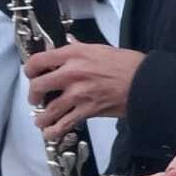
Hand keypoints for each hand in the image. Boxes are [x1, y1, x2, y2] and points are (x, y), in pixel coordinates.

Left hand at [24, 39, 144, 139]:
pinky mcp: (88, 110)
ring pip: (48, 109)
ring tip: (41, 120)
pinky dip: (54, 130)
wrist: (145, 82)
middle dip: (33, 95)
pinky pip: (64, 123)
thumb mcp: (100, 49)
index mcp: (74, 54)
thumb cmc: (128, 63)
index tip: (31, 75)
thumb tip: (69, 43)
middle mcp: (72, 73)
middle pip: (38, 86)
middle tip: (36, 99)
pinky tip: (50, 132)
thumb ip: (80, 48)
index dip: (30, 70)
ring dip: (42, 117)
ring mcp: (79, 93)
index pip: (38, 61)